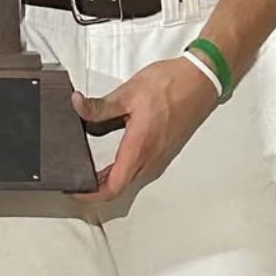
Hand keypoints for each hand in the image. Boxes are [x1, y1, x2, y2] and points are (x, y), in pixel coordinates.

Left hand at [72, 56, 220, 202]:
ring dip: (108, 179)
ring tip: (86, 169)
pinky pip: (138, 169)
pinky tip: (110, 157)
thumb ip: (100, 106)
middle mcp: (150, 160)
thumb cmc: (172, 86)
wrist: (201, 81)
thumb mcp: (129, 94)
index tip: (73, 189)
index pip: (111, 188)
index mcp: (139, 150)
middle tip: (74, 179)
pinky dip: (120, 169)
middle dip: (94, 189)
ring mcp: (159, 158)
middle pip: (118, 187)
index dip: (89, 195)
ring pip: (128, 179)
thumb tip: (76, 106)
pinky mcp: (163, 151)